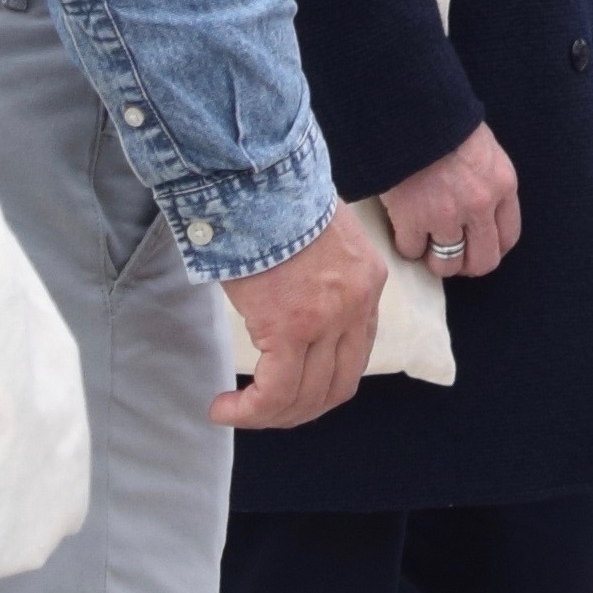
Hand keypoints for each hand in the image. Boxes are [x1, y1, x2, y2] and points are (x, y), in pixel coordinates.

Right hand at [216, 203, 387, 428]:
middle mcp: (356, 306)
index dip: (323, 382)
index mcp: (368, 284)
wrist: (257, 178)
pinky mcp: (289, 328)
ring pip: (305, 396)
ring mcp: (326, 320)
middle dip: (298, 410)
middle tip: (260, 411)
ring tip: (234, 411)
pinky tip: (225, 407)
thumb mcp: (319, 239)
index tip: (290, 388)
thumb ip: (320, 276)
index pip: (357, 354)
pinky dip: (250, 410)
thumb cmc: (275, 201)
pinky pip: (275, 391)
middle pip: (336, 386)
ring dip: (268, 415)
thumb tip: (295, 303)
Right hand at [383, 125, 522, 278]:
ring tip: (425, 247)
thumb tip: (482, 213)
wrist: (414, 113)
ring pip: (446, 264)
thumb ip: (489, 184)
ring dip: (435, 260)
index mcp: (503, 186)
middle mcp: (480, 206)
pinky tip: (404, 229)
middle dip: (466, 265)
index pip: (508, 237)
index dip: (491, 250)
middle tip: (451, 259)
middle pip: (482, 261)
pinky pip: (412, 251)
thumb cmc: (446, 125)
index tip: (477, 251)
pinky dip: (407, 245)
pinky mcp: (413, 219)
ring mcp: (447, 216)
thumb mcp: (486, 152)